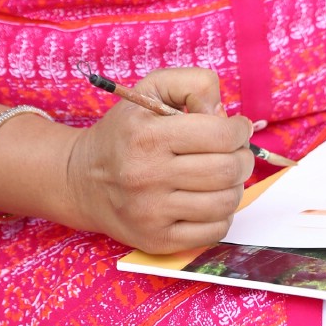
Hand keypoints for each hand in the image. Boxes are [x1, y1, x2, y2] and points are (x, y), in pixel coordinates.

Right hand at [63, 67, 254, 253]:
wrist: (83, 180)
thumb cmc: (125, 131)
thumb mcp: (152, 89)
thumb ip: (193, 84)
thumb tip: (224, 114)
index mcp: (148, 136)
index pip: (220, 136)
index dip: (239, 130)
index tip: (237, 128)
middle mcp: (148, 176)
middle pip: (227, 170)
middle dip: (243, 158)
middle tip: (236, 152)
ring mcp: (152, 214)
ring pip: (225, 203)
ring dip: (235, 186)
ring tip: (222, 175)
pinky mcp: (157, 241)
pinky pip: (214, 232)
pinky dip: (223, 214)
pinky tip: (210, 198)